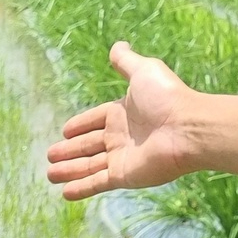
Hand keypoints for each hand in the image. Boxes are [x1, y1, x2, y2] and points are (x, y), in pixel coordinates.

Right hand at [45, 42, 191, 199]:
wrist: (188, 128)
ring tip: (49, 174)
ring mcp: (123, 157)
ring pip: (89, 165)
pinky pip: (97, 182)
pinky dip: (81, 189)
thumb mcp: (144, 71)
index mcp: (124, 112)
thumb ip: (126, 61)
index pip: (95, 120)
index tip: (64, 130)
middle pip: (89, 144)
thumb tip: (119, 44)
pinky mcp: (124, 175)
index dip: (80, 124)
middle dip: (70, 150)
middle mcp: (122, 136)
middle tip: (51, 155)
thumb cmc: (167, 98)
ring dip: (70, 170)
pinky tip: (65, 193)